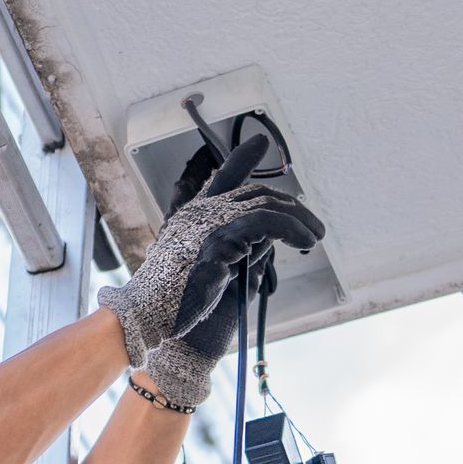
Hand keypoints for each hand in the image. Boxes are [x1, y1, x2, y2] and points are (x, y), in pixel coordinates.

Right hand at [97, 135, 323, 405]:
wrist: (147, 322)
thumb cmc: (176, 308)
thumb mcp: (213, 274)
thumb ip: (238, 254)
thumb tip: (271, 244)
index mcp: (192, 219)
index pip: (222, 180)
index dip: (242, 159)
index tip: (260, 141)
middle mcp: (198, 214)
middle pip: (253, 193)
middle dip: (289, 206)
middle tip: (312, 226)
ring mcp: (206, 223)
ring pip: (265, 205)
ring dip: (298, 219)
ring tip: (316, 236)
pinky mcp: (217, 239)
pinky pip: (265, 222)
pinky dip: (291, 227)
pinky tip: (304, 240)